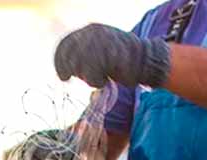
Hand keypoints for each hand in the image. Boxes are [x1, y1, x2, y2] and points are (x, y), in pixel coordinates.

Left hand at [54, 24, 170, 88]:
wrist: (146, 61)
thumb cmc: (120, 62)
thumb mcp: (98, 54)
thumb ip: (83, 56)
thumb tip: (67, 68)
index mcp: (89, 30)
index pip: (65, 44)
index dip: (60, 63)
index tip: (64, 79)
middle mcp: (95, 32)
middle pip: (72, 55)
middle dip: (76, 72)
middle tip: (87, 80)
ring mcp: (105, 40)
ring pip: (83, 63)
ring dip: (89, 78)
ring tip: (99, 81)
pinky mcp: (113, 51)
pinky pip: (96, 69)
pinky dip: (97, 80)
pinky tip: (104, 82)